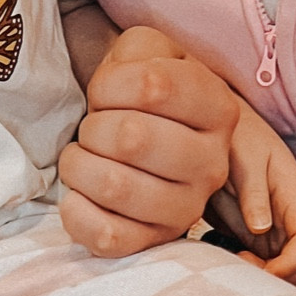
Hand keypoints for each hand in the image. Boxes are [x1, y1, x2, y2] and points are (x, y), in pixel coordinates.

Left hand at [59, 27, 238, 258]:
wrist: (149, 144)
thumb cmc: (144, 97)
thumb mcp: (151, 53)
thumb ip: (137, 52)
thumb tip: (112, 87)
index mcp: (219, 109)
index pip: (153, 86)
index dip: (109, 85)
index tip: (101, 93)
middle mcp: (212, 164)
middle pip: (132, 137)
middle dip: (93, 128)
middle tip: (91, 131)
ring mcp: (187, 210)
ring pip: (114, 185)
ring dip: (78, 166)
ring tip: (79, 159)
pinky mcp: (155, 243)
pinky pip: (107, 236)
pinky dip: (76, 212)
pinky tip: (77, 195)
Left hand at [207, 102, 295, 284]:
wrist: (221, 132)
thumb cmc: (237, 137)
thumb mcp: (244, 158)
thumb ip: (254, 193)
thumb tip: (261, 228)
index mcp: (293, 195)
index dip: (292, 262)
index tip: (266, 272)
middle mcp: (288, 217)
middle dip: (279, 278)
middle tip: (243, 269)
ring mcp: (272, 230)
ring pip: (284, 270)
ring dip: (265, 280)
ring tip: (234, 265)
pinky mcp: (253, 238)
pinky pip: (263, 265)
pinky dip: (251, 275)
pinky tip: (229, 264)